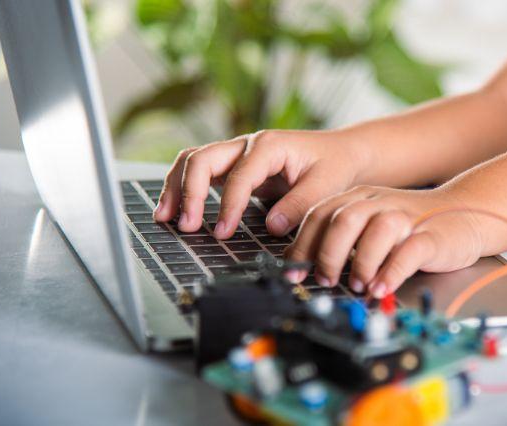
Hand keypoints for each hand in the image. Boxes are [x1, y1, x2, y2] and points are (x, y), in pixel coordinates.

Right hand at [153, 130, 367, 237]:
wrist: (340, 153)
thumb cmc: (334, 165)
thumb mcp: (327, 184)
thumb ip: (300, 205)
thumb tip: (272, 226)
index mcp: (269, 145)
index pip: (239, 176)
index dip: (228, 206)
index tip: (223, 233)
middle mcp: (247, 145)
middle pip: (203, 159)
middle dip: (190, 192)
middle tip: (187, 226)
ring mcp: (237, 153)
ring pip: (194, 161)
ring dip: (177, 188)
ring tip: (166, 218)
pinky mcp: (234, 166)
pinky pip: (200, 171)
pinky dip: (184, 188)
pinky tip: (176, 211)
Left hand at [286, 186, 485, 297]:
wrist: (465, 215)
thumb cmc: (411, 227)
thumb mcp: (370, 226)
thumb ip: (342, 239)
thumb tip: (306, 268)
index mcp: (358, 199)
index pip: (320, 215)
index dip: (303, 246)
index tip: (294, 273)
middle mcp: (379, 203)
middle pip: (343, 220)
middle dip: (328, 254)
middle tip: (325, 279)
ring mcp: (406, 218)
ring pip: (376, 231)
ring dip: (361, 262)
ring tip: (357, 284)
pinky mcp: (431, 237)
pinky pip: (408, 252)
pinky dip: (391, 272)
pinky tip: (381, 288)